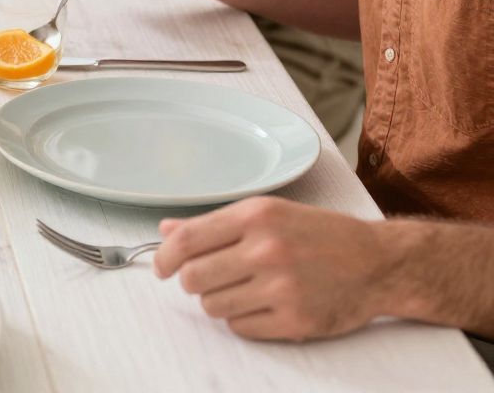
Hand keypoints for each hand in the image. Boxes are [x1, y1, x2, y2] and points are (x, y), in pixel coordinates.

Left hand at [155, 197, 390, 340]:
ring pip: (213, 306)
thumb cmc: (318, 234)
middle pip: (194, 278)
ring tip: (244, 290)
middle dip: (194, 282)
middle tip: (211, 279)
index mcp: (256, 217)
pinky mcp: (296, 321)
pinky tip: (263, 306)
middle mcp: (266, 250)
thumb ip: (214, 224)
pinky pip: (240, 327)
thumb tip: (165, 230)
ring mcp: (282, 288)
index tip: (162, 268)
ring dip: (219, 301)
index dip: (165, 257)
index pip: (186, 240)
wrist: (379, 263)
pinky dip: (243, 320)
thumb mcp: (268, 214)